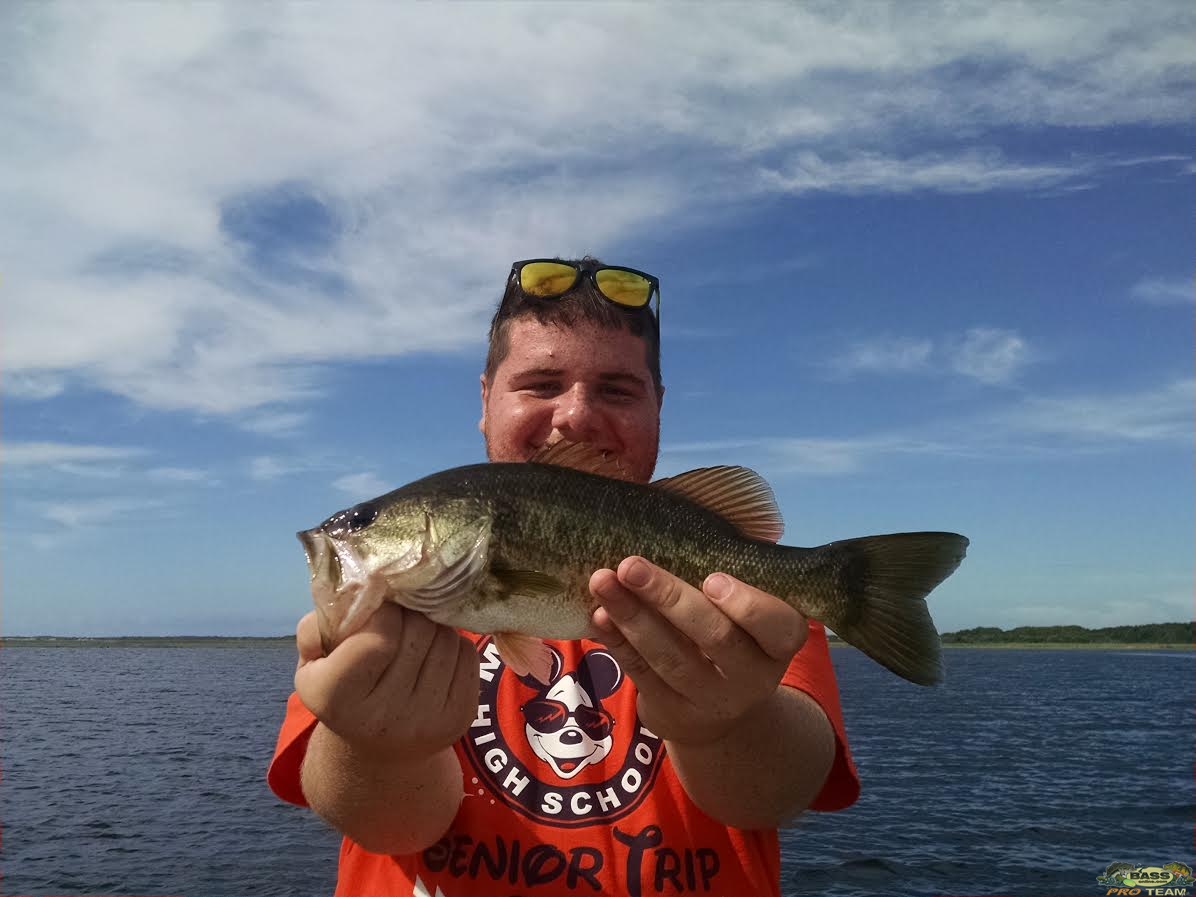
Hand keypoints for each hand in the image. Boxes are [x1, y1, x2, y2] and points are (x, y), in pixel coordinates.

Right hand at [293, 604, 479, 761]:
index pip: (379, 637)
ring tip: (415, 637)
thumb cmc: (342, 689)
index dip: (384, 611)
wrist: (378, 747)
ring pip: (446, 638)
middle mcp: (383, 716)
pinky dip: (453, 644)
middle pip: (418, 631)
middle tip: (400, 618)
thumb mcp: (313, 661)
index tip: (379, 609)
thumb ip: (319, 623)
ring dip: (433, 627)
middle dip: (410, 614)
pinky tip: (433, 655)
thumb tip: (356, 589)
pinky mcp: (460, 718)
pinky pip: (468, 654)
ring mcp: (426, 720)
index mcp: (336, 698)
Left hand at [589, 557, 807, 745]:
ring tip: (602, 579)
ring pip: (670, 657)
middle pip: (715, 638)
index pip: (776, 625)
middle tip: (631, 564)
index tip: (712, 577)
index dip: (746, 604)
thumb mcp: (753, 608)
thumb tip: (711, 510)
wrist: (721, 712)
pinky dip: (617, 641)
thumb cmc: (735, 630)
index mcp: (780, 642)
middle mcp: (752, 676)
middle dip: (669, 598)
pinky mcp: (671, 711)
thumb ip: (739, 569)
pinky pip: (641, 673)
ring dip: (632, 615)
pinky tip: (598, 613)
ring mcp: (711, 699)